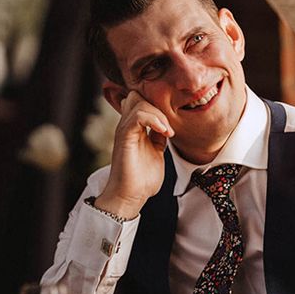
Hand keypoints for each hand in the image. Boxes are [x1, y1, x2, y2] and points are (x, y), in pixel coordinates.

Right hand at [95, 91, 172, 219]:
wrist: (131, 196)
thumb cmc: (142, 179)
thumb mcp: (156, 152)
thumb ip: (158, 138)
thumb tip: (166, 127)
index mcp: (133, 128)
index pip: (141, 101)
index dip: (157, 106)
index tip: (171, 124)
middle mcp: (127, 125)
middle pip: (138, 97)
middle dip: (158, 106)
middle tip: (169, 128)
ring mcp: (124, 130)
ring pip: (139, 103)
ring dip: (159, 115)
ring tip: (168, 132)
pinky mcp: (124, 136)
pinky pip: (137, 116)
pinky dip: (154, 120)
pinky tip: (164, 133)